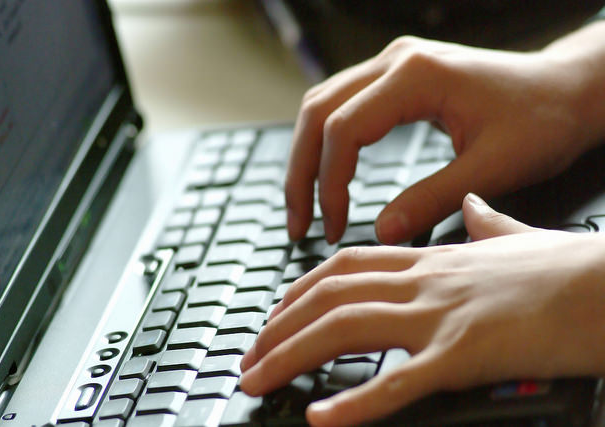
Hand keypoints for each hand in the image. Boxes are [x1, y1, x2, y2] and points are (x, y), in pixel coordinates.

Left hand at [241, 194, 604, 426]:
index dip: (302, 288)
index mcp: (434, 259)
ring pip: (346, 330)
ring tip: (255, 380)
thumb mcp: (517, 238)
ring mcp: (442, 316)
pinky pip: (399, 382)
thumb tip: (472, 208)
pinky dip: (356, 403)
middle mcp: (426, 282)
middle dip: (278, 327)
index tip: (276, 310)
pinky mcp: (467, 355)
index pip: (347, 266)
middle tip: (247, 354)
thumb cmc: (570, 268)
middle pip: (330, 298)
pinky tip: (323, 418)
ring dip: (291, 356)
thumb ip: (486, 224)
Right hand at [285, 34, 601, 243]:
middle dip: (300, 173)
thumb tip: (381, 232)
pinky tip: (326, 175)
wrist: (566, 89)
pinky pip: (341, 106)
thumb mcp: (493, 166)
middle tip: (299, 224)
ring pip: (321, 106)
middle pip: (316, 112)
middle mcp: (396, 61)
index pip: (344, 129)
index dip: (329, 183)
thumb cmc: (543, 120)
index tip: (333, 226)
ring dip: (305, 158)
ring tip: (304, 207)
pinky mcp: (397, 78)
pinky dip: (325, 144)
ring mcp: (393, 65)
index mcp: (417, 75)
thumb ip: (433, 199)